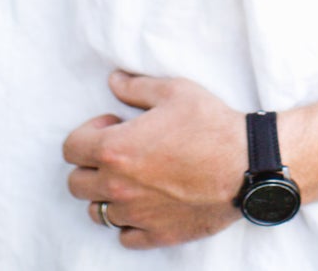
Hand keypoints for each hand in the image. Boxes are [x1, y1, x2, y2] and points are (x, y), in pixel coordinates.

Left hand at [62, 71, 247, 248]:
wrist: (247, 164)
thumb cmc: (212, 125)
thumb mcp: (174, 92)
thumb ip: (137, 87)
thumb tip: (115, 81)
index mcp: (115, 149)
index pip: (70, 148)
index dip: (87, 133)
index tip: (112, 126)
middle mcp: (118, 186)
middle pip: (76, 184)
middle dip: (90, 166)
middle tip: (119, 154)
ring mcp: (136, 214)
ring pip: (98, 212)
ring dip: (108, 195)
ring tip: (133, 180)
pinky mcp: (157, 233)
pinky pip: (125, 236)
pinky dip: (129, 223)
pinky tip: (146, 205)